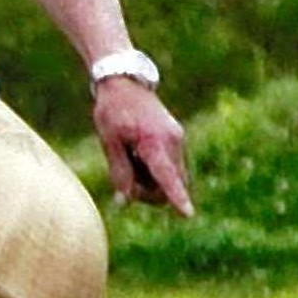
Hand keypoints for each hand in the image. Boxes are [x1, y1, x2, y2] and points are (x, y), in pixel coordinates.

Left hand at [89, 72, 194, 214]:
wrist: (125, 82)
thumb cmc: (113, 111)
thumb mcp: (110, 142)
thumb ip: (120, 172)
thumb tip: (125, 202)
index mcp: (154, 142)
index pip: (166, 177)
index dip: (177, 198)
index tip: (188, 214)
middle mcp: (173, 142)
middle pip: (169, 185)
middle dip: (149, 193)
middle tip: (124, 182)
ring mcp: (178, 140)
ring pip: (172, 178)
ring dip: (152, 182)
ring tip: (131, 159)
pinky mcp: (177, 139)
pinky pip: (171, 167)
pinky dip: (156, 171)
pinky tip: (139, 155)